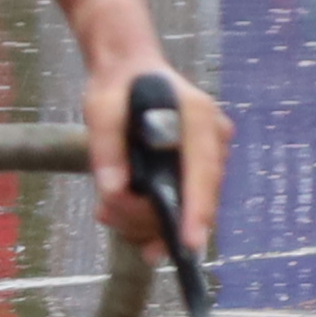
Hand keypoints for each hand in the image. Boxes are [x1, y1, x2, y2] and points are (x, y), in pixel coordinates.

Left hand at [87, 48, 223, 260]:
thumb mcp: (102, 109)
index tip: (189, 244)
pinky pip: (179, 203)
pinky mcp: (196, 171)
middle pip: (197, 197)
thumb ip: (106, 148)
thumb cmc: (118, 86)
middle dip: (154, 221)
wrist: (129, 72)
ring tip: (105, 210)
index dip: (197, 210)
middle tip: (108, 215)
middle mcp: (213, 138)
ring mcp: (208, 156)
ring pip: (185, 207)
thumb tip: (113, 191)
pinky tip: (116, 208)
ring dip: (144, 220)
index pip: (203, 170)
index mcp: (198, 116)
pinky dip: (148, 214)